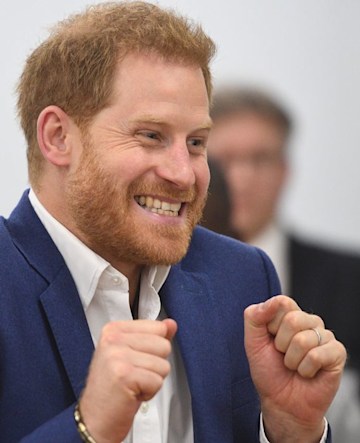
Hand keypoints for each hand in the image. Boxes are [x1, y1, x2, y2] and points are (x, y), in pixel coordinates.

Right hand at [79, 318, 176, 442]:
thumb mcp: (132, 355)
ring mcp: (117, 355)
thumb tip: (171, 324)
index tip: (135, 360)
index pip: (158, 326)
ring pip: (163, 364)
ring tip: (132, 384)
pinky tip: (131, 393)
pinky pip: (158, 381)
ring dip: (152, 380)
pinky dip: (149, 393)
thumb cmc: (112, 389)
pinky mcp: (124, 374)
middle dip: (155, 365)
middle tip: (134, 375)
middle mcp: (113, 339)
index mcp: (114, 329)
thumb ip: (153, 336)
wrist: (94, 419)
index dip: (154, 348)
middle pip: (164, 345)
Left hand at [244, 295, 346, 442]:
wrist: (281, 404)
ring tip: (294, 366)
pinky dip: (305, 370)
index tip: (270, 340)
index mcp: (289, 315)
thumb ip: (255, 316)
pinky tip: (307, 373)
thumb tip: (274, 300)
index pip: (282, 302)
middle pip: (293, 318)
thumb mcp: (252, 342)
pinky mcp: (337, 353)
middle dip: (281, 344)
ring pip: (303, 339)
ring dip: (292, 360)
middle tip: (282, 355)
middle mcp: (309, 322)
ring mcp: (325, 337)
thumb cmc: (268, 372)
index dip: (271, 325)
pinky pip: (317, 355)